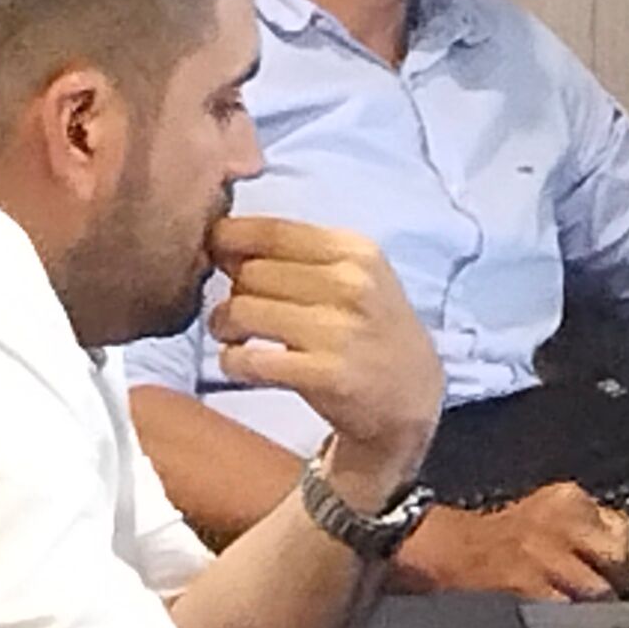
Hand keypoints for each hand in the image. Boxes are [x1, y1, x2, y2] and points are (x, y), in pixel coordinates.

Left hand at [204, 217, 444, 498]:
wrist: (411, 396)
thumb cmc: (368, 330)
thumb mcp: (353, 275)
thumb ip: (297, 253)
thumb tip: (220, 241)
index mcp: (356, 251)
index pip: (272, 231)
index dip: (229, 240)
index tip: (216, 255)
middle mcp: (353, 284)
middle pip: (250, 271)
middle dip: (229, 290)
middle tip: (235, 310)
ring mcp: (340, 330)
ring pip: (242, 311)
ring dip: (224, 326)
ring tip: (234, 337)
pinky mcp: (326, 374)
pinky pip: (249, 359)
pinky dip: (233, 362)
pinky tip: (245, 364)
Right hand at [393, 482, 628, 600]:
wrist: (441, 552)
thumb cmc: (496, 540)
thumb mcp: (549, 514)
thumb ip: (592, 528)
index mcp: (570, 499)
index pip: (625, 531)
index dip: (622, 559)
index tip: (613, 571)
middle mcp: (561, 522)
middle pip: (618, 564)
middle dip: (610, 583)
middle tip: (587, 591)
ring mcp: (544, 557)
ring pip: (598, 595)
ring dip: (587, 608)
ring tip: (562, 605)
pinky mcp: (527, 590)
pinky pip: (569, 615)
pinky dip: (565, 624)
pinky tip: (547, 619)